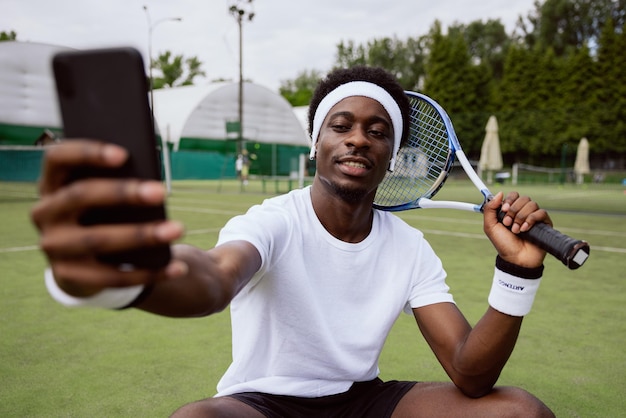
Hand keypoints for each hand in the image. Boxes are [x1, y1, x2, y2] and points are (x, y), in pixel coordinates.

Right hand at [30, 140, 185, 296]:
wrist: (80, 261)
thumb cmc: (101, 212)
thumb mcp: (101, 195)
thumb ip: (116, 182)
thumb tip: (151, 184)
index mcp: (51, 183)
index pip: (58, 158)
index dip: (87, 153)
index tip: (124, 154)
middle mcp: (45, 213)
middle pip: (80, 196)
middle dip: (123, 193)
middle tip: (161, 191)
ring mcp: (53, 247)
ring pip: (97, 240)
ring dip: (141, 235)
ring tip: (177, 229)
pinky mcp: (68, 276)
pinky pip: (111, 277)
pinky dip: (149, 273)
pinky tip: (178, 267)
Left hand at [482, 191, 551, 267]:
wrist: (516, 258)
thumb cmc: (503, 244)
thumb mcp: (490, 226)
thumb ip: (490, 209)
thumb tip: (500, 193)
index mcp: (511, 210)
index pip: (514, 195)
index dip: (509, 200)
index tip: (504, 210)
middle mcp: (523, 212)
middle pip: (523, 198)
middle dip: (514, 210)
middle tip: (508, 223)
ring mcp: (534, 217)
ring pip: (532, 204)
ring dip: (521, 217)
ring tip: (516, 230)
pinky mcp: (544, 223)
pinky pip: (541, 213)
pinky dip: (531, 219)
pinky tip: (525, 229)